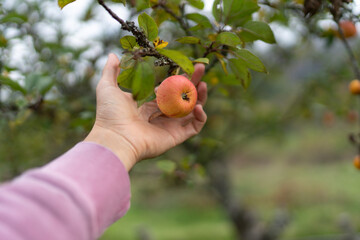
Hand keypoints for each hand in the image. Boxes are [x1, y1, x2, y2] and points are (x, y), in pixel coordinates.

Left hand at [85, 54, 206, 170]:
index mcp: (147, 105)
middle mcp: (160, 116)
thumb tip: (114, 55)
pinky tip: (197, 106)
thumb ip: (111, 71)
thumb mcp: (107, 87)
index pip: (168, 90)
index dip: (177, 78)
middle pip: (183, 97)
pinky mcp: (176, 136)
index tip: (184, 65)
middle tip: (200, 68)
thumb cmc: (110, 115)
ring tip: (203, 84)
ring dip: (200, 97)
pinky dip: (200, 117)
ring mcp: (169, 126)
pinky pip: (194, 127)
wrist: (115, 138)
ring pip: (191, 111)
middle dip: (193, 82)